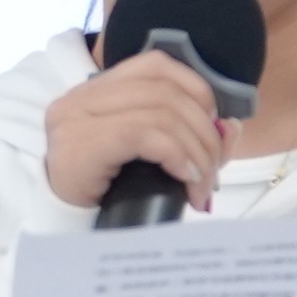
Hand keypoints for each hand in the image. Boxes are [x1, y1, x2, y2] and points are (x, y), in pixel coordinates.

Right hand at [43, 47, 236, 212]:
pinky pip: (145, 134)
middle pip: (165, 91)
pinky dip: (177, 155)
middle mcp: (81, 96)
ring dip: (196, 150)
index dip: (196, 87)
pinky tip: (187, 179)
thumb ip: (189, 136)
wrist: (65, 231)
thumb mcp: (151, 158)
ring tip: (203, 183)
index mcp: (97, 90)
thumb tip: (231, 126)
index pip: (156, 65)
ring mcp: (76, 118)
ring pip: (161, 112)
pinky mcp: (81, 144)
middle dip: (204, 130)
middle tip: (214, 168)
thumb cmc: (108, 193)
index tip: (214, 124)